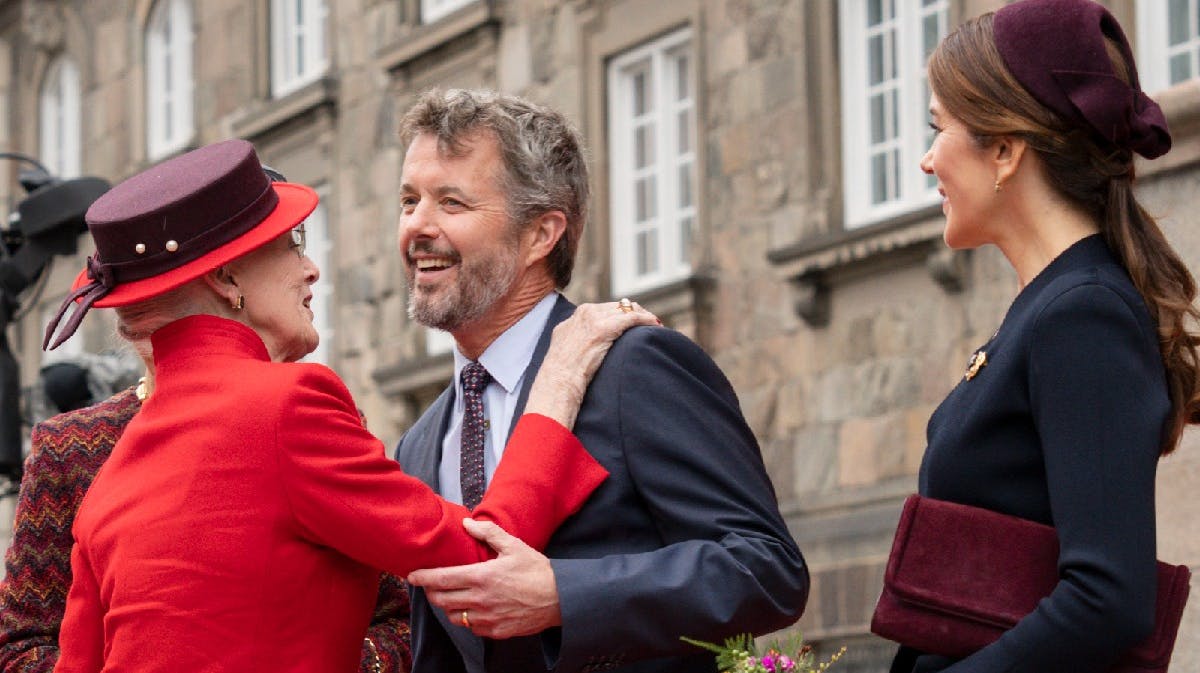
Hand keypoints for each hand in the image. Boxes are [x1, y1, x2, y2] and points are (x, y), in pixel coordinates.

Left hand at [407, 519, 560, 638]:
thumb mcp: (514, 546)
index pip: (441, 579)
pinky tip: (471, 609)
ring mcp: (487, 618)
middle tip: (431, 586)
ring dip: (448, 607)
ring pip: (453, 616)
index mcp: (482, 576)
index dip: (422, 578)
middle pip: (441, 600)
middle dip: (431, 593)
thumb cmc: (537, 570)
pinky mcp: (495, 631)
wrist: (560, 599)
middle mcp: (481, 600)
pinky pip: (470, 627)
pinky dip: (466, 619)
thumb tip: (467, 523)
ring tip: (451, 597)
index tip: (412, 576)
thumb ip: (488, 533)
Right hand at [526, 299, 658, 428]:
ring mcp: (593, 319)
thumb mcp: (567, 348)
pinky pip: (631, 318)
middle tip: (649, 321)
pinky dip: (645, 320)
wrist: (558, 380)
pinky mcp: (603, 328)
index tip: (634, 321)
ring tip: (655, 324)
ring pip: (626, 309)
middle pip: (617, 306)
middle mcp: (584, 313)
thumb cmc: (563, 373)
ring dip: (643, 316)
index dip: (622, 314)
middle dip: (634, 313)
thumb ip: (579, 338)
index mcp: (576, 316)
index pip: (605, 308)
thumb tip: (591, 342)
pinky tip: (655, 325)